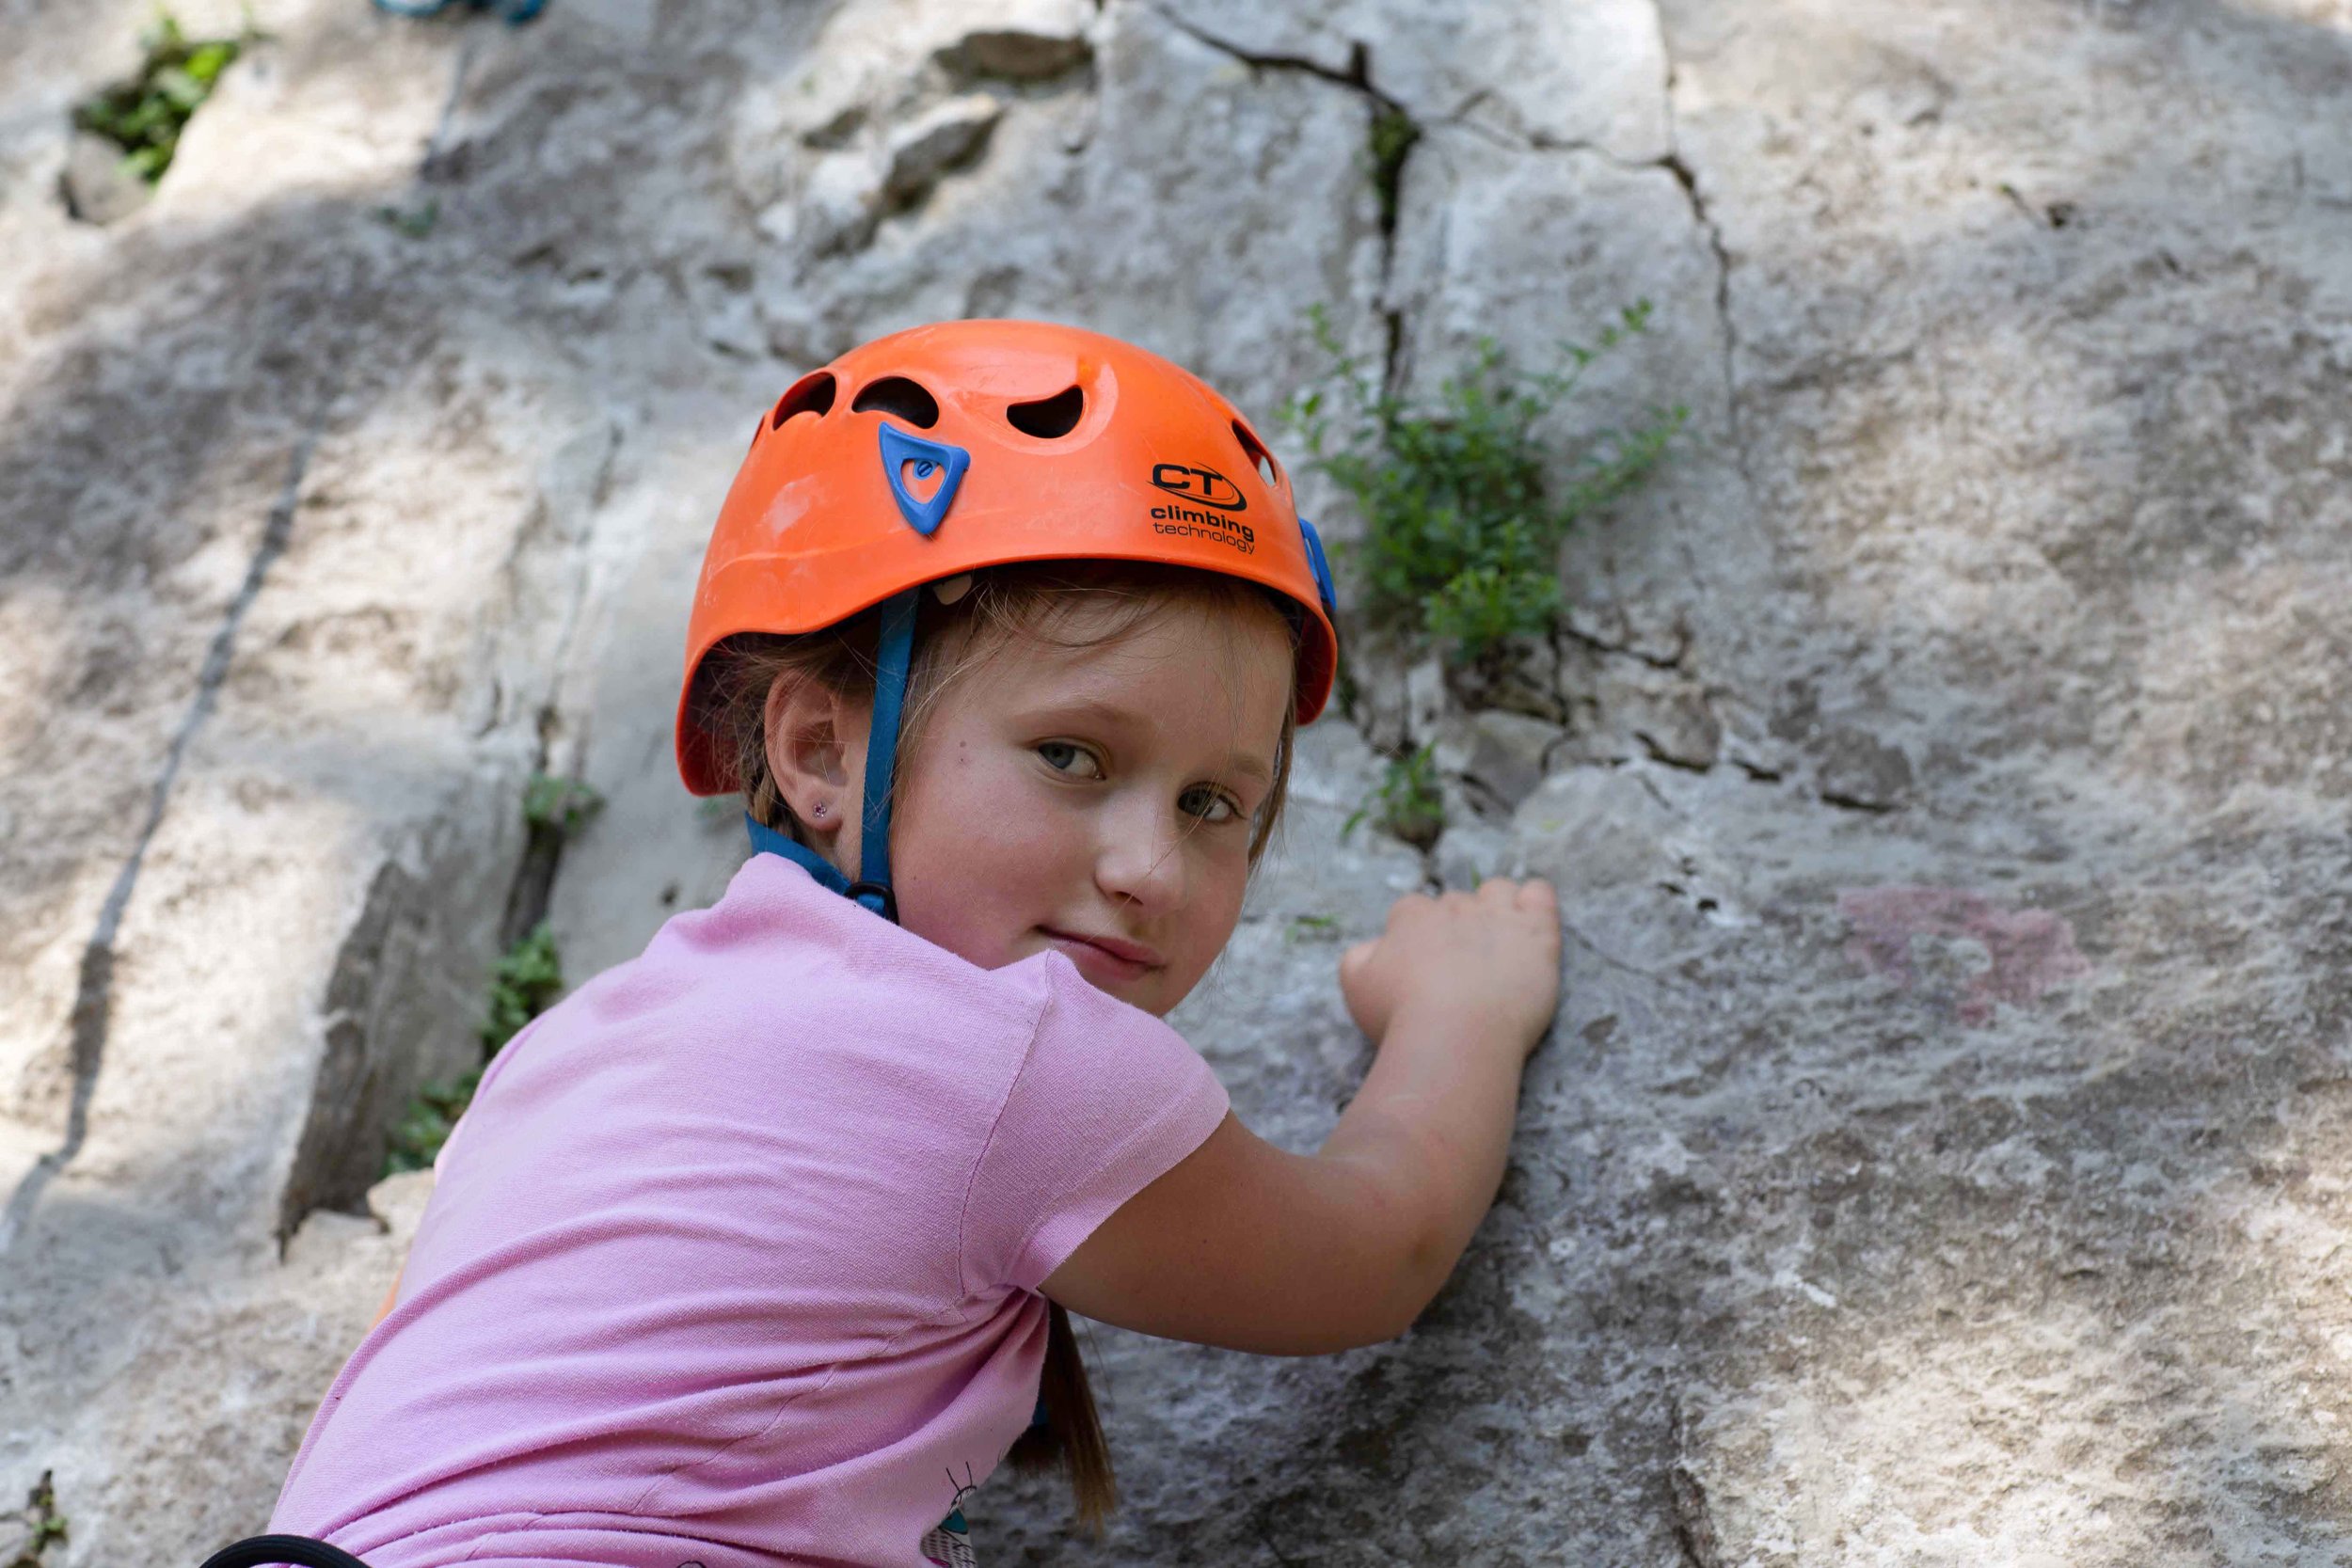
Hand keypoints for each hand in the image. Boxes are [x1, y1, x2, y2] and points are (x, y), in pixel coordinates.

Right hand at [1339, 878, 1561, 1054]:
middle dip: (1458, 929)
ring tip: (1498, 945)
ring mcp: (1498, 915)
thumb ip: (1360, 955)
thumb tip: (1376, 946)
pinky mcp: (1536, 932)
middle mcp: (1455, 907)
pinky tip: (1531, 925)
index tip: (1422, 968)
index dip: (1417, 937)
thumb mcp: (1357, 986)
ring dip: (1497, 908)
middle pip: (1457, 904)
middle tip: (1460, 972)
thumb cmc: (1402, 1018)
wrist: (1456, 1036)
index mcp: (1412, 917)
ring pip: (1498, 891)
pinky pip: (1540, 893)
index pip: (1412, 911)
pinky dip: (1536, 900)